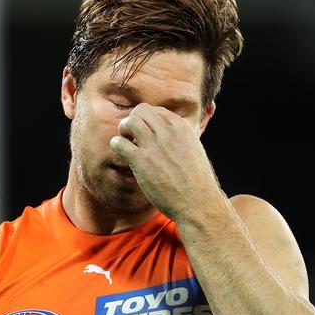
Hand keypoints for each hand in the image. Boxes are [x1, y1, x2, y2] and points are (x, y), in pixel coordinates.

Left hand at [109, 103, 222, 220]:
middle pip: (142, 111)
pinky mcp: (142, 161)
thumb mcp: (194, 151)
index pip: (157, 111)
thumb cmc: (197, 182)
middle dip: (133, 120)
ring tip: (127, 143)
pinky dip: (116, 145)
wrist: (198, 202)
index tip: (146, 134)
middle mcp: (168, 132)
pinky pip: (119, 143)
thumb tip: (168, 135)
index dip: (147, 121)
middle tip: (132, 136)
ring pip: (130, 122)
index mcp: (182, 128)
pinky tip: (121, 153)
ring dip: (124, 130)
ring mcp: (155, 146)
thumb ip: (181, 139)